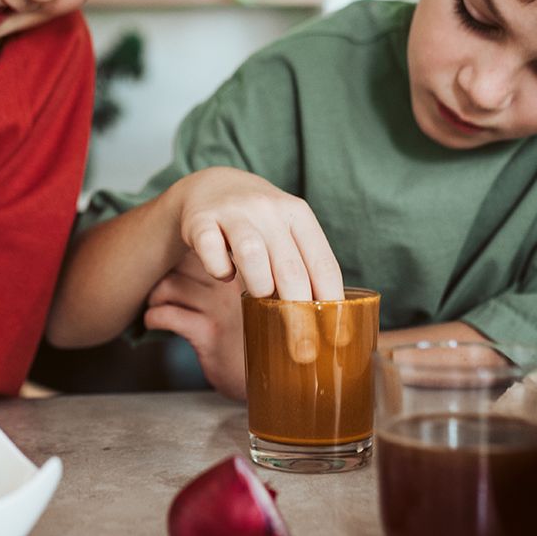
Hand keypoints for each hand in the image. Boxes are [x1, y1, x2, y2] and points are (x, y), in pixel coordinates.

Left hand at [144, 251, 248, 398]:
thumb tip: (186, 259)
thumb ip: (228, 279)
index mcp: (244, 270)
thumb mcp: (249, 300)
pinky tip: (155, 323)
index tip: (174, 269)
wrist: (274, 377)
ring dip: (154, 296)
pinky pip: (168, 315)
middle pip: (180, 262)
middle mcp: (233, 284)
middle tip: (161, 289)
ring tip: (156, 305)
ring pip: (170, 286)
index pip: (203, 245)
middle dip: (164, 274)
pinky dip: (153, 317)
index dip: (180, 255)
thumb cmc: (254, 337)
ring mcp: (221, 309)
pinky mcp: (209, 333)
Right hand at [169, 167, 344, 363]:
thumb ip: (305, 264)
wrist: (212, 186)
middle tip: (301, 349)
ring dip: (260, 286)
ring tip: (261, 297)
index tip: (335, 337)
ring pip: (252, 255)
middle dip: (298, 315)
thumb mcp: (287, 231)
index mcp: (298, 215)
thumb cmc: (259, 220)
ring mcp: (233, 213)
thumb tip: (327, 320)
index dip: (331, 303)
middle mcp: (268, 210)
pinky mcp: (201, 221)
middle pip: (290, 268)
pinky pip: (211, 252)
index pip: (322, 264)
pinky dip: (220, 271)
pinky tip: (225, 275)